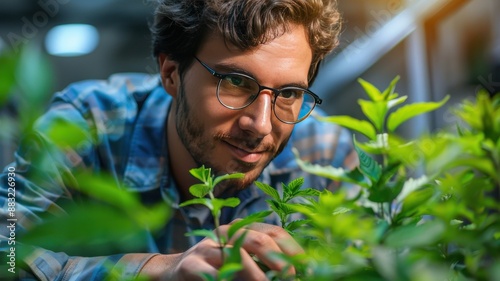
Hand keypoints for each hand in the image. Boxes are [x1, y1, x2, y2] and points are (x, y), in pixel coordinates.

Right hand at [139, 222, 302, 280]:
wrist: (174, 274)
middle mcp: (225, 233)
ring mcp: (206, 247)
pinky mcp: (189, 266)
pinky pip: (211, 274)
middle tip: (290, 279)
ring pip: (236, 255)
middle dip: (279, 262)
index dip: (294, 251)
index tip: (307, 270)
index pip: (275, 232)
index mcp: (243, 229)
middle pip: (258, 239)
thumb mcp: (242, 263)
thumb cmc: (217, 271)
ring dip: (256, 276)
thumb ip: (264, 264)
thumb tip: (296, 273)